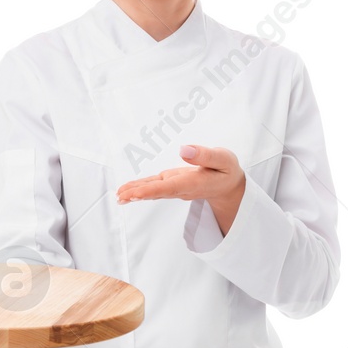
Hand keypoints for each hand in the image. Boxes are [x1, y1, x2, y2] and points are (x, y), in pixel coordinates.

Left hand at [118, 144, 246, 234]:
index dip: (152, 190)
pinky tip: (127, 193)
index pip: (170, 187)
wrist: (228, 188)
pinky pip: (154, 188)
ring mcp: (175, 188)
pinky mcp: (171, 184)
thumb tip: (184, 150)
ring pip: (153, 191)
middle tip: (120, 197)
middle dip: (138, 194)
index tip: (136, 194)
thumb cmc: (226, 171)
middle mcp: (182, 188)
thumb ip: (206, 155)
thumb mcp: (224, 160)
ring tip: (119, 196)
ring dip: (135, 193)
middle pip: (157, 192)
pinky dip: (140, 190)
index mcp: (195, 182)